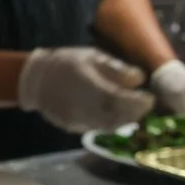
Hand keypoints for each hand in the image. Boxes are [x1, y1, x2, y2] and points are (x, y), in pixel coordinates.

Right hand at [18, 46, 153, 132]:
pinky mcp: (71, 126)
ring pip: (108, 126)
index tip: (150, 98)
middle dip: (134, 114)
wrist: (34, 78)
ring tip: (132, 110)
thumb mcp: (93, 57)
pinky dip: (109, 123)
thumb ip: (116, 69)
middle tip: (144, 106)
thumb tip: (140, 79)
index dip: (138, 102)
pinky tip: (114, 114)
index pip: (119, 99)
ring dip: (124, 120)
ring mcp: (76, 119)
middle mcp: (82, 106)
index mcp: (89, 85)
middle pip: (116, 118)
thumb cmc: (67, 63)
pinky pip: (96, 128)